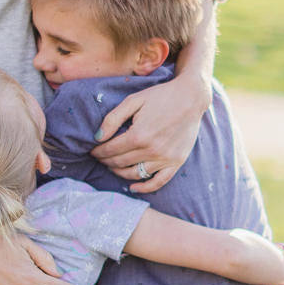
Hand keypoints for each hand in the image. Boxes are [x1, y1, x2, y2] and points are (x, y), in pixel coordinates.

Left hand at [90, 71, 209, 194]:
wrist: (191, 98)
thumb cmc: (160, 97)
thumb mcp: (133, 101)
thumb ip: (112, 119)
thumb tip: (97, 138)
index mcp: (139, 135)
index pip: (110, 150)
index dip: (98, 152)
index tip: (92, 150)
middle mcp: (152, 150)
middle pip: (120, 162)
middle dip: (106, 161)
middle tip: (100, 157)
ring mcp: (165, 158)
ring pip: (135, 174)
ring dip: (119, 172)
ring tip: (112, 166)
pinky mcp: (177, 162)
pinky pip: (159, 181)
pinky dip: (145, 187)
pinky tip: (133, 187)